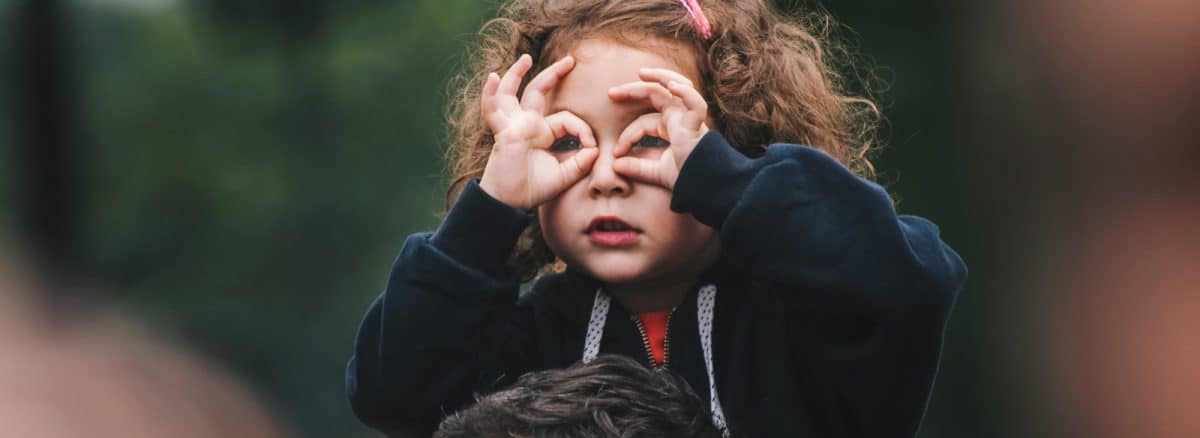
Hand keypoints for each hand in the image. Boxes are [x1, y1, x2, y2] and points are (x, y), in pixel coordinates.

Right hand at [479, 54, 599, 209]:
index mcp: (542, 133)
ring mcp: (513, 126)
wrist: (510, 203)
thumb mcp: (564, 175)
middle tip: (570, 60)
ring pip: (512, 93)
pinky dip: (491, 94)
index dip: (583, 130)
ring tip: (525, 58)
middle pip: (539, 92)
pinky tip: (493, 78)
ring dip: (516, 74)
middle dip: (554, 75)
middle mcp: (527, 125)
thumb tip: (595, 149)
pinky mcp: (503, 132)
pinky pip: (493, 110)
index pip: (566, 119)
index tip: (592, 147)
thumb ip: (581, 162)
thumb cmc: (532, 189)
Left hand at [608, 68, 708, 189]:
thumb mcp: (656, 172)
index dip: (628, 135)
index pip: (644, 122)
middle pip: (657, 94)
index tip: (616, 153)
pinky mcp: (698, 125)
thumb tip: (614, 165)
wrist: (705, 188)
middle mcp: (681, 118)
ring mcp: (690, 118)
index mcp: (672, 126)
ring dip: (660, 77)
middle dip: (634, 90)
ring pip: (677, 87)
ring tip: (642, 73)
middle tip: (611, 93)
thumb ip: (637, 168)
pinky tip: (672, 86)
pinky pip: (695, 103)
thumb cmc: (687, 178)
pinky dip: (685, 93)